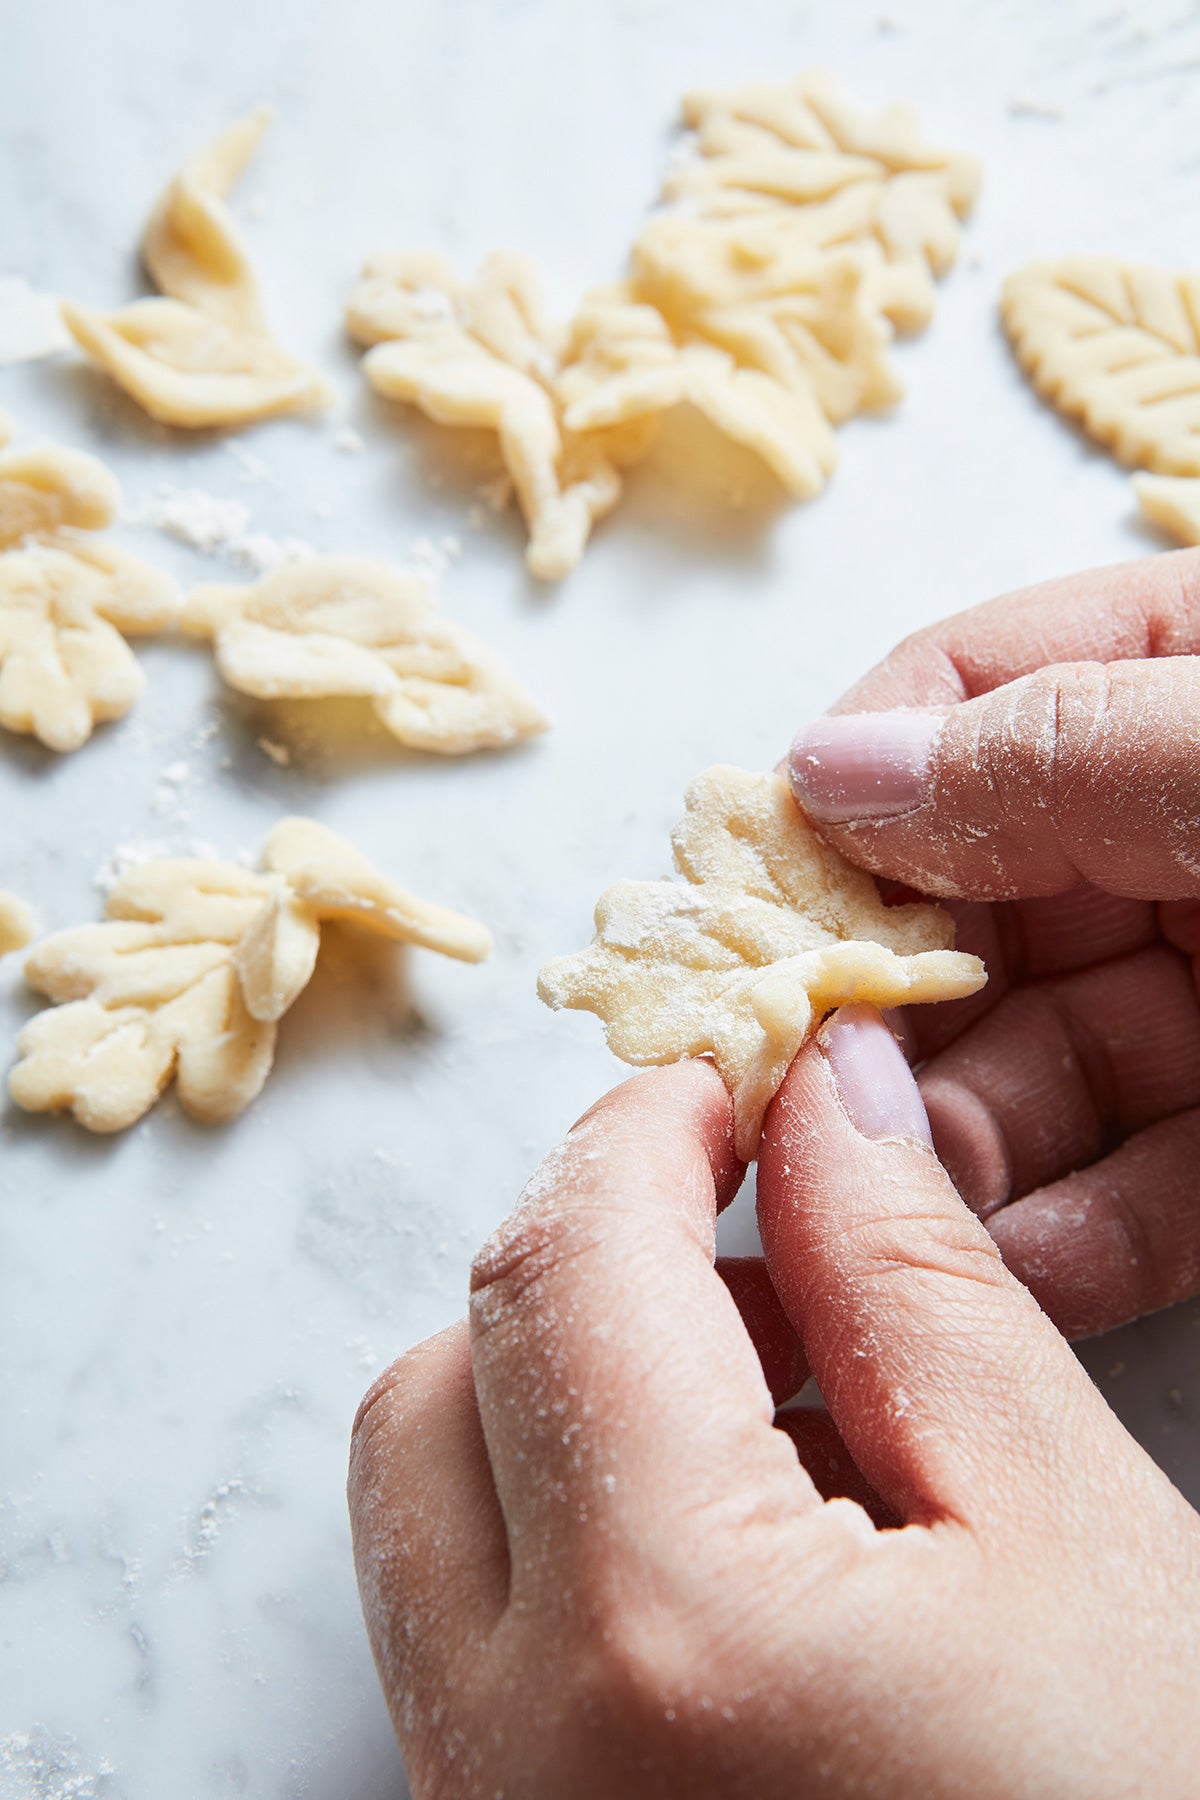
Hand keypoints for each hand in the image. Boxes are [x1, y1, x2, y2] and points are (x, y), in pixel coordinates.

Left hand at [349, 1029, 1199, 1797]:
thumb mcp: (1068, 1536)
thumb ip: (917, 1283)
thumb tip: (829, 1096)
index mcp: (664, 1639)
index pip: (564, 1268)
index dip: (641, 1133)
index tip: (726, 1085)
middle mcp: (515, 1754)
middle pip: (446, 1381)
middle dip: (587, 1267)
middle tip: (764, 1253)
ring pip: (435, 1510)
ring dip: (574, 1397)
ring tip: (789, 1408)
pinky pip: (475, 1637)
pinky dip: (574, 1530)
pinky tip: (750, 1539)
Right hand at [787, 547, 1199, 1338]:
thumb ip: (1058, 751)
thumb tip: (820, 770)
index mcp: (1178, 678)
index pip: (961, 704)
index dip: (844, 803)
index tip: (752, 915)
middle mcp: (1179, 821)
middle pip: (975, 907)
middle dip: (879, 1012)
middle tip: (782, 1104)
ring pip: (1041, 1062)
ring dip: (944, 1148)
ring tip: (860, 1224)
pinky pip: (1149, 1181)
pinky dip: (1071, 1237)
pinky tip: (992, 1279)